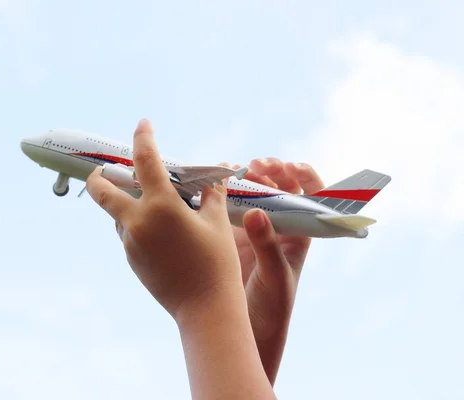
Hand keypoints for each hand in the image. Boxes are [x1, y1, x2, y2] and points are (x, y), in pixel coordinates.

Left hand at [86, 118, 243, 319]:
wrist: (205, 309)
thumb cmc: (217, 264)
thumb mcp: (217, 223)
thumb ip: (211, 195)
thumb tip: (217, 174)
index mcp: (160, 207)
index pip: (145, 160)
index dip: (143, 137)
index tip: (143, 124)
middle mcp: (137, 223)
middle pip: (102, 191)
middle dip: (98, 176)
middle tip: (106, 169)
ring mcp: (130, 244)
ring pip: (117, 215)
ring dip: (126, 204)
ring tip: (151, 205)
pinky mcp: (131, 261)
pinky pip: (128, 235)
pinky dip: (137, 225)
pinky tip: (160, 232)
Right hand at [229, 158, 324, 383]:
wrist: (247, 326)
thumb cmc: (273, 305)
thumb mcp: (275, 276)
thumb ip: (266, 245)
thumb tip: (256, 212)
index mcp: (299, 231)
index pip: (310, 195)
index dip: (304, 176)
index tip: (291, 167)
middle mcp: (278, 224)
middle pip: (279, 185)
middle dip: (271, 170)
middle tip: (256, 166)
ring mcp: (253, 225)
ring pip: (253, 189)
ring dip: (246, 175)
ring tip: (234, 169)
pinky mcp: (230, 230)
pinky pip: (230, 201)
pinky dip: (225, 189)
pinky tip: (216, 182)